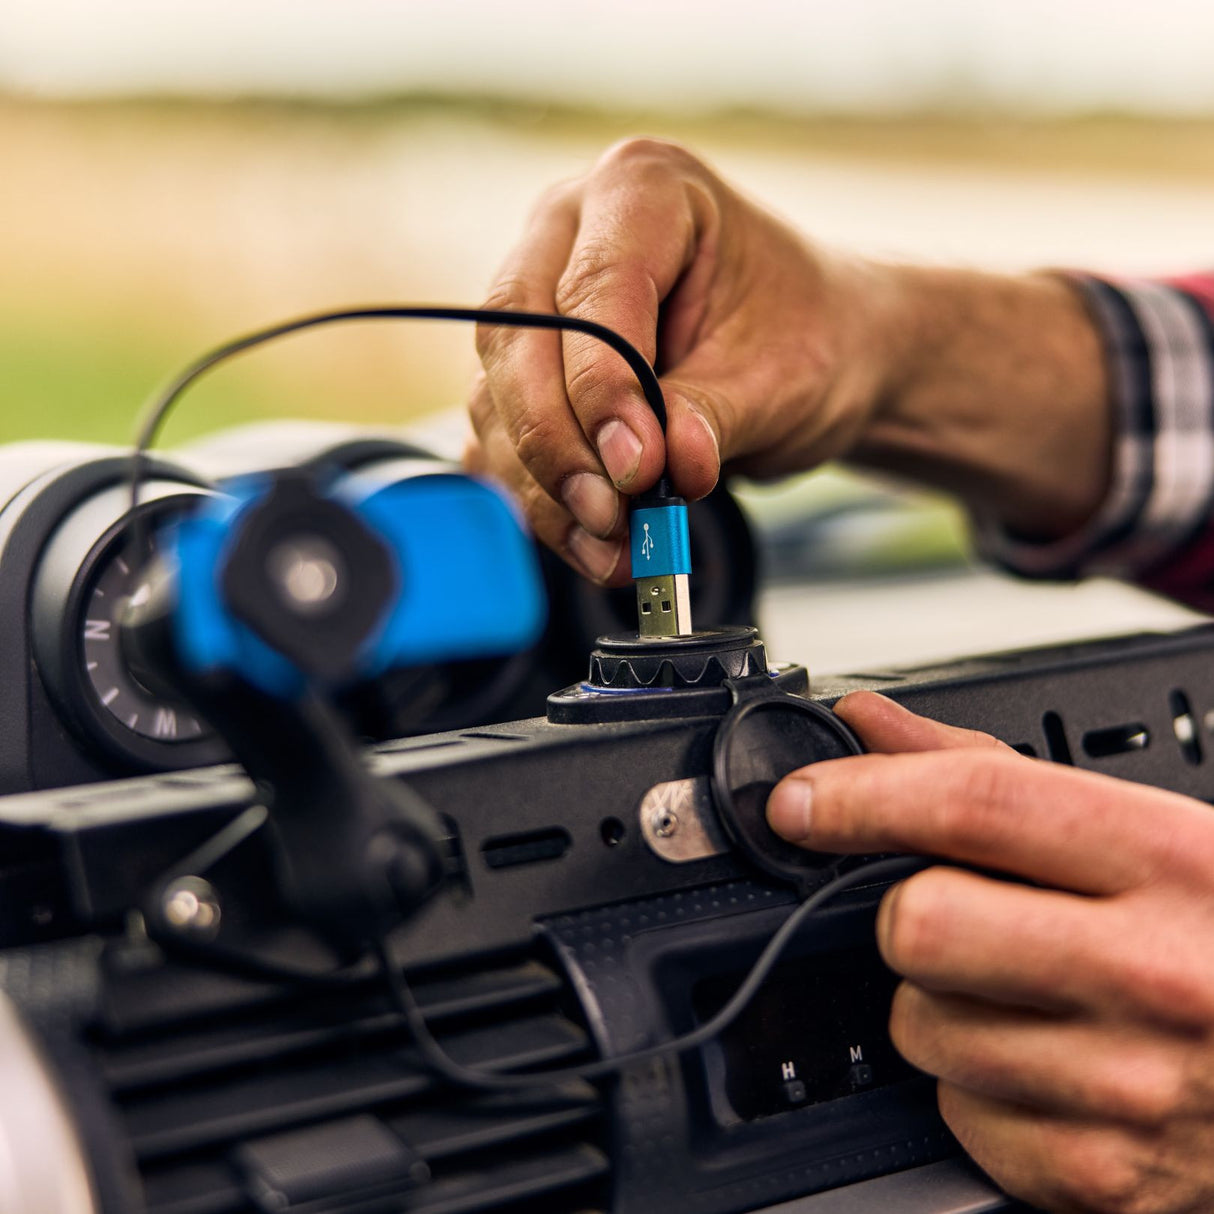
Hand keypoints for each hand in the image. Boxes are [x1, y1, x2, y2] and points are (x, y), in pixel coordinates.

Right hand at [465, 138, 900, 583]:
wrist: (813, 352)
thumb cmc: (804, 336)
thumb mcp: (781, 376)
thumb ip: (712, 416)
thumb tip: (658, 467)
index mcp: (643, 188)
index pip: (594, 289)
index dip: (602, 387)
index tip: (637, 468)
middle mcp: (570, 229)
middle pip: (518, 336)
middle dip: (557, 442)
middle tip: (608, 516)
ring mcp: (538, 296)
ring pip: (499, 394)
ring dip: (544, 485)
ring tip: (610, 549)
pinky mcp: (527, 366)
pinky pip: (502, 434)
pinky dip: (538, 497)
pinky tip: (587, 542)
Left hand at [767, 691, 1213, 1213]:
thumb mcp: (1152, 828)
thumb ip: (992, 775)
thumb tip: (869, 727)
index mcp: (1168, 859)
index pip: (972, 807)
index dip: (859, 794)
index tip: (803, 802)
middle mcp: (1155, 973)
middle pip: (918, 924)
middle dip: (907, 912)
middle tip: (952, 912)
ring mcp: (1133, 1088)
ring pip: (921, 1027)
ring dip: (940, 1004)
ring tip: (1021, 993)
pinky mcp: (1108, 1177)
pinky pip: (958, 1117)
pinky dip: (976, 1089)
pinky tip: (1044, 1064)